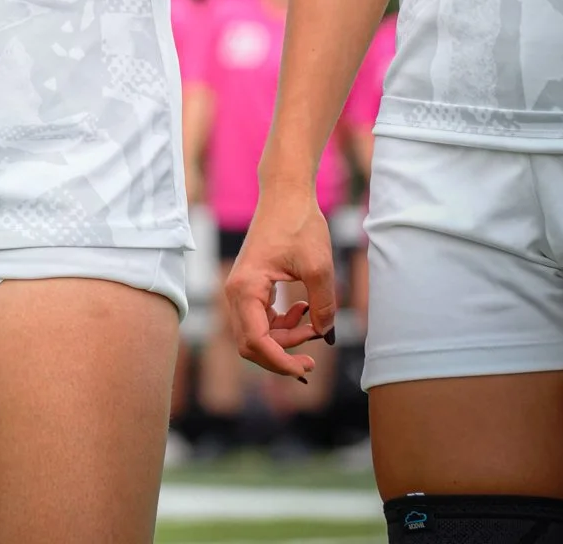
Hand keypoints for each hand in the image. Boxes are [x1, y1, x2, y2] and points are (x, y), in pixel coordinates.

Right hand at [225, 185, 336, 381]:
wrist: (286, 194)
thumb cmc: (299, 223)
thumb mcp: (319, 267)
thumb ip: (323, 306)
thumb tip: (326, 334)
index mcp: (246, 288)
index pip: (256, 341)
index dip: (280, 362)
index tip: (306, 369)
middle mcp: (236, 291)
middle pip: (251, 344)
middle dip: (281, 355)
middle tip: (312, 359)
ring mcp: (241, 288)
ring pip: (256, 334)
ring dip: (284, 340)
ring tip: (314, 325)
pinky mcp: (250, 286)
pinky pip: (261, 319)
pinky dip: (282, 325)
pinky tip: (302, 310)